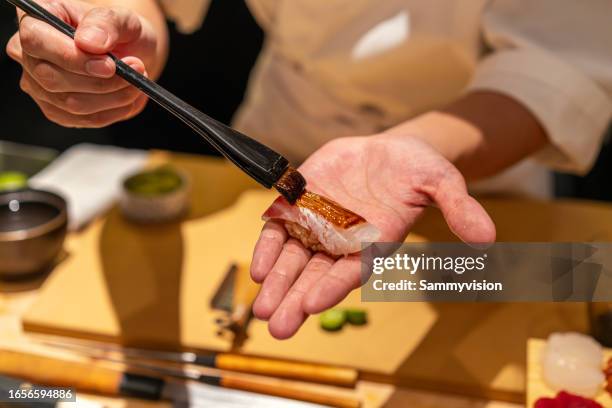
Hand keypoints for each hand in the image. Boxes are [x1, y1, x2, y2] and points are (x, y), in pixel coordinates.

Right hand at [5, 0, 160, 126]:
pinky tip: (129, 96)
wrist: (128, 52)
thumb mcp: (119, 17)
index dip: (72, 57)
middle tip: (135, 70)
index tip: (109, 65)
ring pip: (71, 104)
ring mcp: (39, 87)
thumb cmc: (117, 30)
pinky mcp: (59, 111)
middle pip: (51, 78)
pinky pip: (87, 119)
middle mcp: (28, 56)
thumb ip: (105, 22)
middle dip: (100, 82)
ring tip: (136, 81)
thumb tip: (89, 43)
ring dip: (113, 97)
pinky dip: (116, 110)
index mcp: (34, 21)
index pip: (35, 41)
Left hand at [250, 134, 495, 338]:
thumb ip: (459, 207)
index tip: (313, 303)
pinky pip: (281, 228)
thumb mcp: (442, 180)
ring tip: (261, 308)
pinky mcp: (301, 204)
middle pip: (317, 275)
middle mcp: (344, 241)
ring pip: (294, 258)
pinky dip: (270, 247)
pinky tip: (258, 268)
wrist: (389, 151)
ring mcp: (319, 224)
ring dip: (277, 282)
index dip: (334, 286)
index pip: (353, 270)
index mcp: (375, 242)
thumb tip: (487, 237)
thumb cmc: (418, 170)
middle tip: (277, 326)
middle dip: (296, 299)